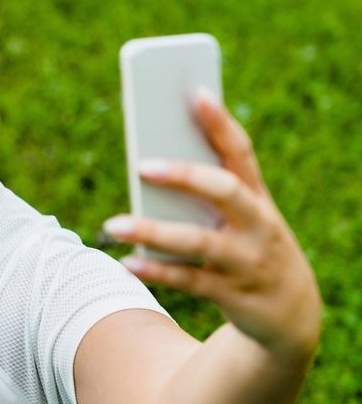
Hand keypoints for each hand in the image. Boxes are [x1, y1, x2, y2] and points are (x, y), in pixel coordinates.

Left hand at [103, 93, 321, 358]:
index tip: (196, 92)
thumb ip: (204, 190)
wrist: (291, 311)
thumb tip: (146, 162)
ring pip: (199, 242)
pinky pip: (189, 281)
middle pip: (224, 191)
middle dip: (185, 176)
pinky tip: (127, 262)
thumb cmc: (248, 244)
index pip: (240, 151)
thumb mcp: (240, 216)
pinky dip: (156, 272)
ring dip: (153, 232)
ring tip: (112, 224)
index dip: (220, 122)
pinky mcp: (233, 294)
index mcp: (257, 196)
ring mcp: (247, 260)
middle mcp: (258, 224)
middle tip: (142, 164)